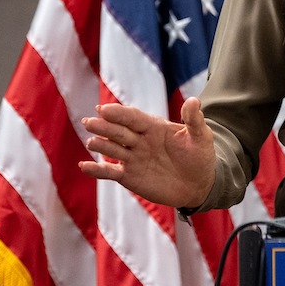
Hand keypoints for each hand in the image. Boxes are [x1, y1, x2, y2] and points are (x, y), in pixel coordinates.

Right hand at [78, 97, 215, 207]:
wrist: (199, 184)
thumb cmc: (200, 156)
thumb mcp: (201, 137)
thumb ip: (194, 120)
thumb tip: (195, 100)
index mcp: (154, 127)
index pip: (134, 117)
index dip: (120, 113)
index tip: (105, 108)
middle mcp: (139, 140)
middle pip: (119, 131)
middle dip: (104, 126)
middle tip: (90, 121)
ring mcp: (132, 158)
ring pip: (112, 149)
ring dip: (100, 145)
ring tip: (91, 142)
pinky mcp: (129, 176)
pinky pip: (110, 172)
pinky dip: (96, 170)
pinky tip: (83, 166)